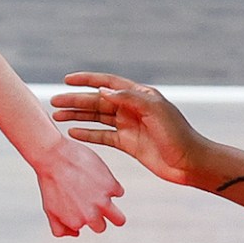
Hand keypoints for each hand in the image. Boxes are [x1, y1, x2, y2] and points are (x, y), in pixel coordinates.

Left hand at [34, 136, 126, 235]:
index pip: (85, 228)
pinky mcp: (110, 185)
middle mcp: (90, 215)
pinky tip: (100, 178)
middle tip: (90, 201)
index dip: (84, 216)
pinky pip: (119, 192)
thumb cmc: (50, 181)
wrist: (53, 155)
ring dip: (114, 213)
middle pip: (102, 227)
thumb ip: (61, 227)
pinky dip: (112, 186)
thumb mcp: (49, 208)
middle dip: (98, 217)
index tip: (78, 204)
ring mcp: (102, 201)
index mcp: (76, 222)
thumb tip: (77, 234)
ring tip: (105, 200)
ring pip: (119, 220)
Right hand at [53, 72, 204, 187]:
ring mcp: (129, 126)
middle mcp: (132, 108)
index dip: (87, 80)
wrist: (190, 162)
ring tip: (58, 115)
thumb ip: (129, 98)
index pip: (109, 82)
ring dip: (78, 115)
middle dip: (76, 100)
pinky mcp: (127, 143)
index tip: (67, 80)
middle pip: (98, 101)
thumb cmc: (177, 134)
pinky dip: (87, 134)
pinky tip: (72, 132)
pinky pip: (103, 136)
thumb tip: (103, 89)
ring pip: (97, 117)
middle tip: (54, 102)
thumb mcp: (155, 111)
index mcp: (140, 95)